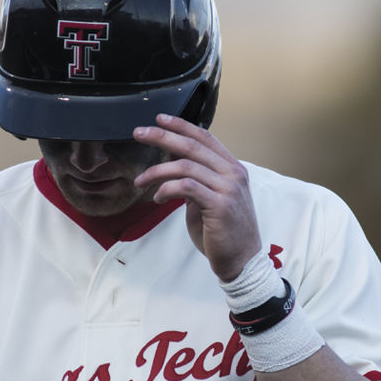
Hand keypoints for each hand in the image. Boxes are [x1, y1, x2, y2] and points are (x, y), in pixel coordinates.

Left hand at [133, 114, 260, 281]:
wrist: (241, 261)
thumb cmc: (223, 232)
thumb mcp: (209, 199)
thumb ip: (196, 179)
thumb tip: (172, 162)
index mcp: (233, 168)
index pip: (205, 137)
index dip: (181, 125)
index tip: (159, 119)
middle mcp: (233, 173)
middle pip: (192, 145)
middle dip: (162, 136)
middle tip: (139, 133)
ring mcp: (228, 188)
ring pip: (186, 166)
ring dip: (157, 171)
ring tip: (141, 181)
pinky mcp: (220, 205)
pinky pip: (186, 187)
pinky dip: (167, 189)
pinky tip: (158, 197)